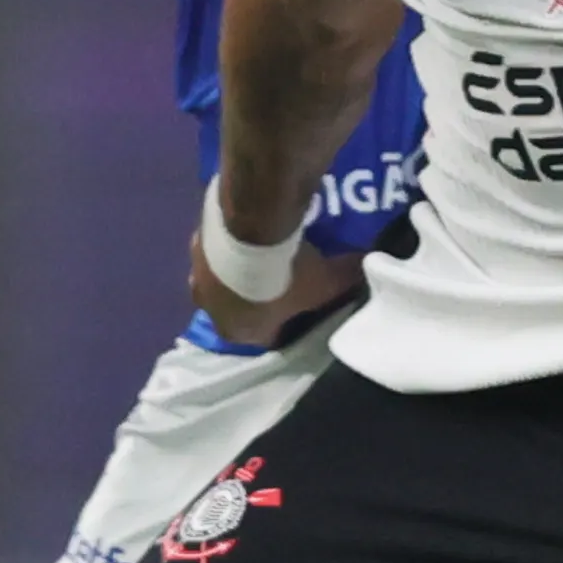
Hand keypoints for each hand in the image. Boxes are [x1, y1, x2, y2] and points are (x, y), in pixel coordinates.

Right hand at [188, 228, 364, 348]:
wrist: (251, 226)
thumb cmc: (288, 272)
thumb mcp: (328, 281)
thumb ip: (346, 281)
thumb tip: (367, 269)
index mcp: (242, 333)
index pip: (267, 336)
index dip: (287, 321)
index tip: (302, 302)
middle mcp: (213, 312)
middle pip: (240, 309)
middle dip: (258, 297)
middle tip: (282, 275)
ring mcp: (199, 278)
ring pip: (222, 280)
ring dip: (238, 271)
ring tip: (264, 249)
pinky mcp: (195, 246)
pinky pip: (214, 251)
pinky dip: (229, 245)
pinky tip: (248, 229)